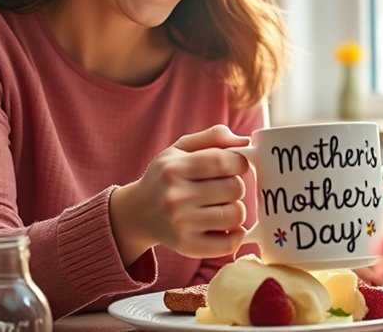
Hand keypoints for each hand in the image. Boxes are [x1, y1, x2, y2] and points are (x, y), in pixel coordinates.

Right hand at [110, 124, 250, 265]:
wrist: (137, 212)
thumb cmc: (166, 176)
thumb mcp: (181, 148)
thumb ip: (213, 137)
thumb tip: (244, 142)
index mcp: (175, 169)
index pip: (224, 161)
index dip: (239, 162)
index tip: (236, 166)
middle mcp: (175, 197)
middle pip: (234, 188)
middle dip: (236, 185)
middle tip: (223, 187)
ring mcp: (181, 224)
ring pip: (235, 215)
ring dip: (235, 209)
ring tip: (221, 205)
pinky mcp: (186, 246)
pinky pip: (228, 245)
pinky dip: (236, 236)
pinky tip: (227, 227)